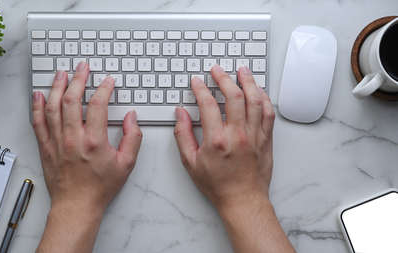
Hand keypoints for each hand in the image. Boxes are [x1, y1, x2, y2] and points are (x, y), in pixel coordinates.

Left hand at [32, 62, 141, 251]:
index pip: (97, 105)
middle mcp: (72, 138)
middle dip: (78, 79)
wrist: (77, 205)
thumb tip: (132, 117)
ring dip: (56, 87)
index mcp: (94, 141)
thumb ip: (133, 138)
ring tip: (61, 73)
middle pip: (71, 100)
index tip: (108, 82)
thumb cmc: (100, 187)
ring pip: (52, 107)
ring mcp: (56, 142)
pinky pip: (38, 122)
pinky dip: (37, 106)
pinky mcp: (46, 147)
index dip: (103, 89)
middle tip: (82, 67)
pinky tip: (38, 95)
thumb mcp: (126, 164)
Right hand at [174, 65, 274, 209]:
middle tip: (217, 70)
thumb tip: (180, 114)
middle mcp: (238, 135)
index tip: (197, 81)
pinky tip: (258, 90)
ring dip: (248, 82)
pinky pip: (268, 113)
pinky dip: (263, 98)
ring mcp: (254, 136)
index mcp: (217, 140)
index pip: (208, 104)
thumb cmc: (217, 185)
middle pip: (234, 96)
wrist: (242, 200)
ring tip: (242, 70)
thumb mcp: (190, 162)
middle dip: (224, 78)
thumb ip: (183, 135)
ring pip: (255, 100)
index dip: (201, 88)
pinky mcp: (266, 139)